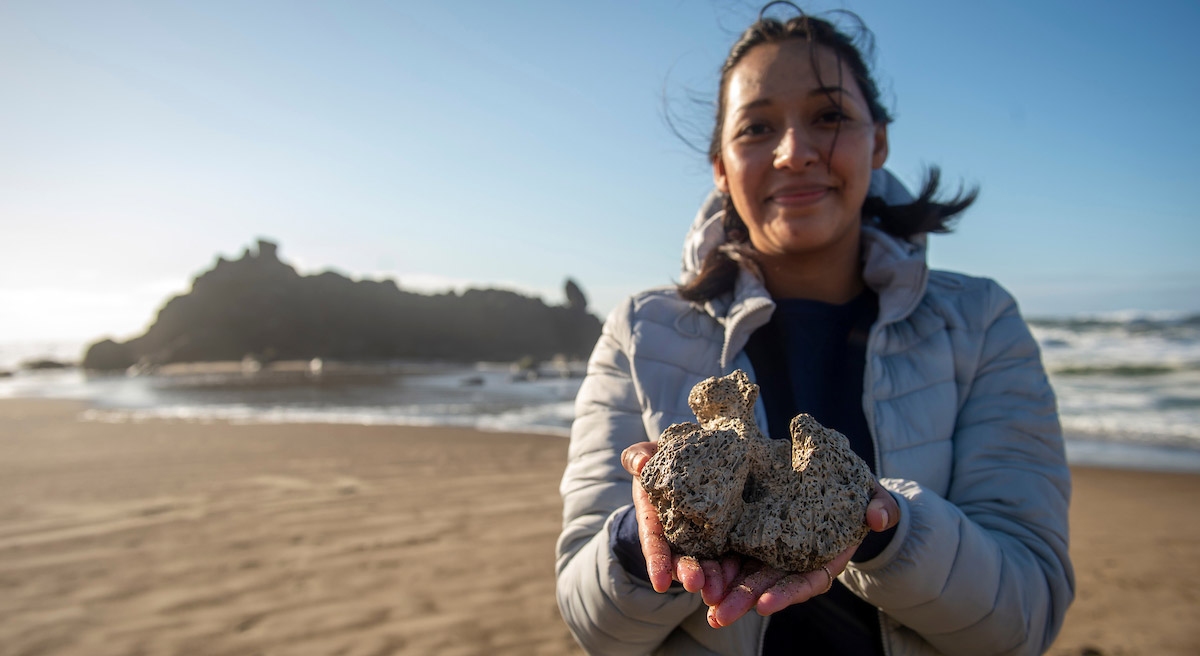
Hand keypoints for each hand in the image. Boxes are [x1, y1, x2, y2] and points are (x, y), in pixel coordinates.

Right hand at [621, 442, 728, 600]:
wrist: (696, 454)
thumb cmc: (665, 456)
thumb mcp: (648, 454)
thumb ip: (638, 458)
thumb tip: (639, 464)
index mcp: (656, 518)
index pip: (654, 543)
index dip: (656, 562)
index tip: (659, 583)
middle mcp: (678, 533)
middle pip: (682, 558)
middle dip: (688, 573)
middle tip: (696, 585)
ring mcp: (703, 536)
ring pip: (707, 561)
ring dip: (712, 577)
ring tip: (718, 590)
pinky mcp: (727, 532)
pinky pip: (731, 551)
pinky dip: (734, 566)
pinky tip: (739, 577)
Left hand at [705, 479, 900, 626]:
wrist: (832, 478)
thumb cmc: (858, 491)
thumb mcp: (874, 496)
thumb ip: (882, 508)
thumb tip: (879, 518)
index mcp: (825, 557)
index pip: (806, 581)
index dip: (786, 594)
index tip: (765, 605)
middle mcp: (795, 558)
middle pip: (769, 584)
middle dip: (745, 600)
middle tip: (720, 615)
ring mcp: (771, 548)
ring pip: (746, 572)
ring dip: (725, 590)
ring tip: (704, 604)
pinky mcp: (751, 532)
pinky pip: (732, 550)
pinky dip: (717, 564)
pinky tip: (696, 575)